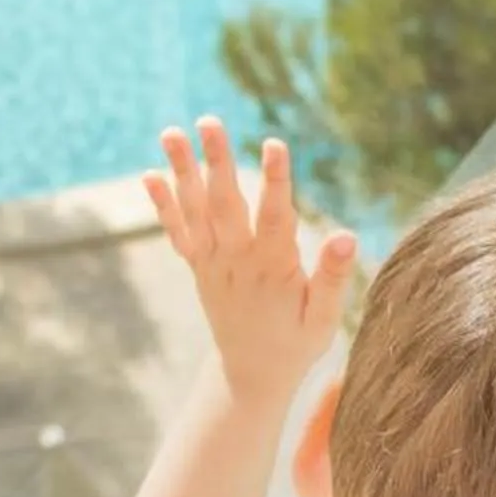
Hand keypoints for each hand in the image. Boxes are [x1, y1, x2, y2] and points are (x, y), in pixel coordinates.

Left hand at [144, 118, 357, 401]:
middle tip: (209, 121)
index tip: (273, 144)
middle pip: (225, 205)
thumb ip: (331, 277)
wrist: (251, 376)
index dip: (275, 181)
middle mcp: (237, 262)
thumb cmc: (297, 343)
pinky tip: (149, 173)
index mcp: (274, 270)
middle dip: (218, 161)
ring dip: (182, 171)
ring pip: (195, 212)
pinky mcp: (199, 267)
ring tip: (170, 132)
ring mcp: (213, 264)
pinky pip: (178, 233)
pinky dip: (163, 205)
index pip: (275, 218)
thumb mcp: (323, 318)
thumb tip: (345, 236)